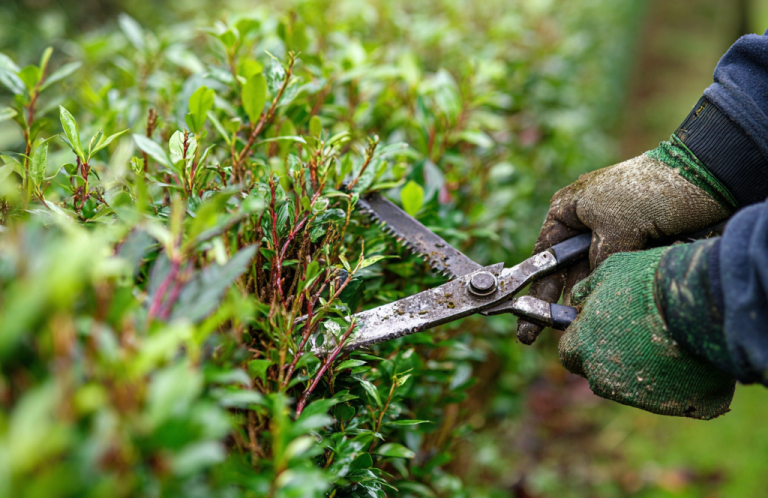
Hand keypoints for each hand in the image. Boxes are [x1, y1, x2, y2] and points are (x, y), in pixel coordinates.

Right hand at [518, 138, 735, 343]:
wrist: (704, 176)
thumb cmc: (648, 192)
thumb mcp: (614, 228)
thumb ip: (596, 263)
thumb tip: (591, 294)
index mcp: (568, 209)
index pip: (545, 254)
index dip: (535, 285)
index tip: (525, 312)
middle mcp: (585, 224)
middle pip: (566, 271)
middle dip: (558, 300)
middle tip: (544, 332)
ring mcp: (612, 236)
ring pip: (594, 276)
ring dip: (591, 296)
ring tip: (583, 325)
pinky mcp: (638, 245)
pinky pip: (620, 273)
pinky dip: (617, 287)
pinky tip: (612, 308)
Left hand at [559, 248, 734, 418]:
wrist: (700, 301)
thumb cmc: (651, 281)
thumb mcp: (609, 271)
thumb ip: (587, 290)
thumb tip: (578, 298)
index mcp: (584, 347)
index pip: (569, 352)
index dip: (584, 340)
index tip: (600, 328)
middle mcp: (603, 378)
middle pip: (598, 373)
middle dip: (612, 357)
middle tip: (638, 333)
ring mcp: (638, 397)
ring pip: (633, 388)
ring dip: (643, 370)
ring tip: (668, 341)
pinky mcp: (673, 407)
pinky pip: (671, 397)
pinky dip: (678, 382)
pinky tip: (690, 357)